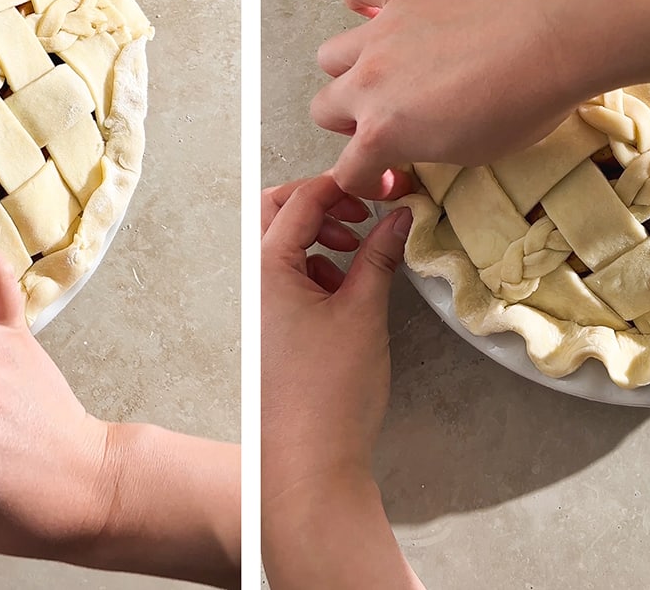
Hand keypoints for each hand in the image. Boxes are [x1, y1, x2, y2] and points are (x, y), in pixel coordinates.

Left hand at [261, 175, 423, 588]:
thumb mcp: (363, 313)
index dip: (343, 186)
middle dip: (318, 204)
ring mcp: (253, 307)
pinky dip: (312, 268)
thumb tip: (400, 218)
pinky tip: (344, 289)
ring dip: (316, 236)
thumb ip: (380, 256)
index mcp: (265, 269)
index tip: (380, 189)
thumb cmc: (330, 394)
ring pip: (276, 245)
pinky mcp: (264, 329)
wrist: (307, 464)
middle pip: (273, 213)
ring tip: (356, 254)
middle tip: (360, 213)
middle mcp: (249, 282)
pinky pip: (281, 278)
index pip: (299, 201)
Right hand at [310, 0, 600, 196]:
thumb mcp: (474, 152)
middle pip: (324, 108)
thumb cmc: (526, 103)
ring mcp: (381, 33)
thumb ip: (426, 146)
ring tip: (385, 69)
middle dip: (349, 122)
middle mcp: (370, 82)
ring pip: (330, 55)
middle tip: (388, 120)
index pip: (346, 171)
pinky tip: (379, 9)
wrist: (555, 37)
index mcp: (385, 132)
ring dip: (349, 68)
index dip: (368, 180)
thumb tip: (414, 140)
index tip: (393, 175)